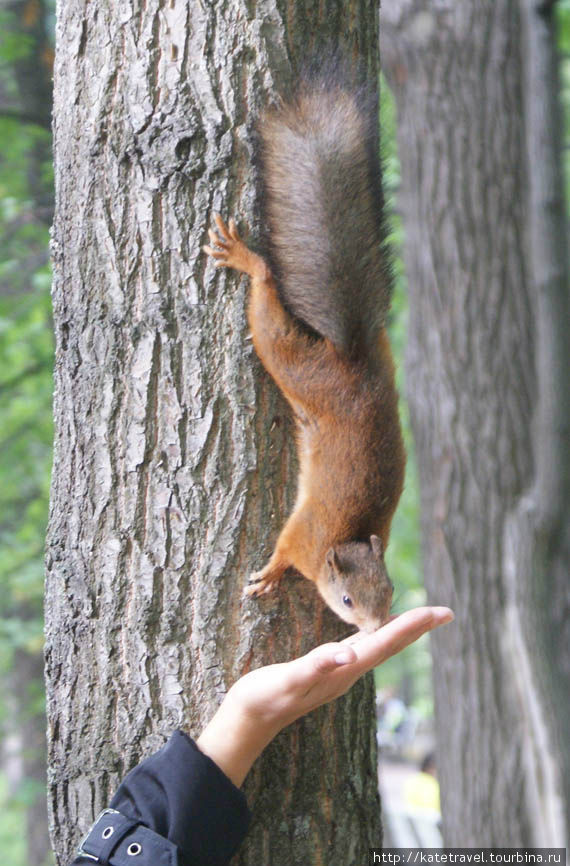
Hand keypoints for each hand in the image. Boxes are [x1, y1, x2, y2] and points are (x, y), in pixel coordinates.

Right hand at [196, 606, 453, 785]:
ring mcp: (339, 673)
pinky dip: (376, 635)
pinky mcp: (327, 671)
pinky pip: (361, 648)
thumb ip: (317, 667)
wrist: (249, 720)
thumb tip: (349, 655)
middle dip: (417, 627)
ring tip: (422, 619)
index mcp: (344, 670)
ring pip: (379, 648)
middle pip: (390, 645)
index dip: (413, 626)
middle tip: (445, 612)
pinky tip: (378, 629)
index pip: (386, 643)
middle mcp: (348, 672)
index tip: (440, 612)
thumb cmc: (265, 697)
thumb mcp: (288, 681)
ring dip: (402, 632)